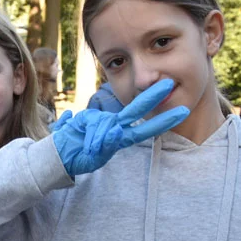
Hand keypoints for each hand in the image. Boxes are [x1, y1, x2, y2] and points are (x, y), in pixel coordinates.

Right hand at [51, 78, 189, 176]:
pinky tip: (85, 142)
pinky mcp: (85, 117)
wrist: (57, 154)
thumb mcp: (96, 155)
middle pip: (135, 110)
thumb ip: (107, 144)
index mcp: (120, 136)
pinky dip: (91, 137)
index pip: (145, 128)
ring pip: (107, 126)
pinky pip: (92, 125)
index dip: (164, 120)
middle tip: (169, 84)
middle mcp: (113, 125)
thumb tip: (116, 132)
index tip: (182, 112)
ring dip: (99, 141)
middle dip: (152, 96)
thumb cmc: (79, 156)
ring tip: (90, 150)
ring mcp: (100, 119)